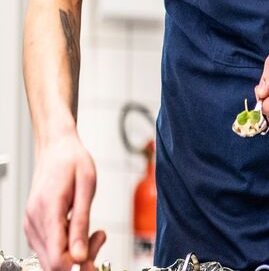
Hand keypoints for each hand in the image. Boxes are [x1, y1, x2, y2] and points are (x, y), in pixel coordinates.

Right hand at [25, 132, 105, 270]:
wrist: (56, 146)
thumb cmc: (72, 160)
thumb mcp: (86, 186)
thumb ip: (82, 222)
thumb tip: (80, 256)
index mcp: (48, 210)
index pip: (56, 258)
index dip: (77, 265)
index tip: (95, 257)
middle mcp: (34, 221)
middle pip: (53, 263)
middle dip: (80, 259)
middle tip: (100, 237)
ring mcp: (32, 224)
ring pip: (50, 258)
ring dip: (74, 253)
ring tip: (95, 231)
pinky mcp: (34, 225)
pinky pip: (49, 247)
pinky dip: (67, 245)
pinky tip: (80, 229)